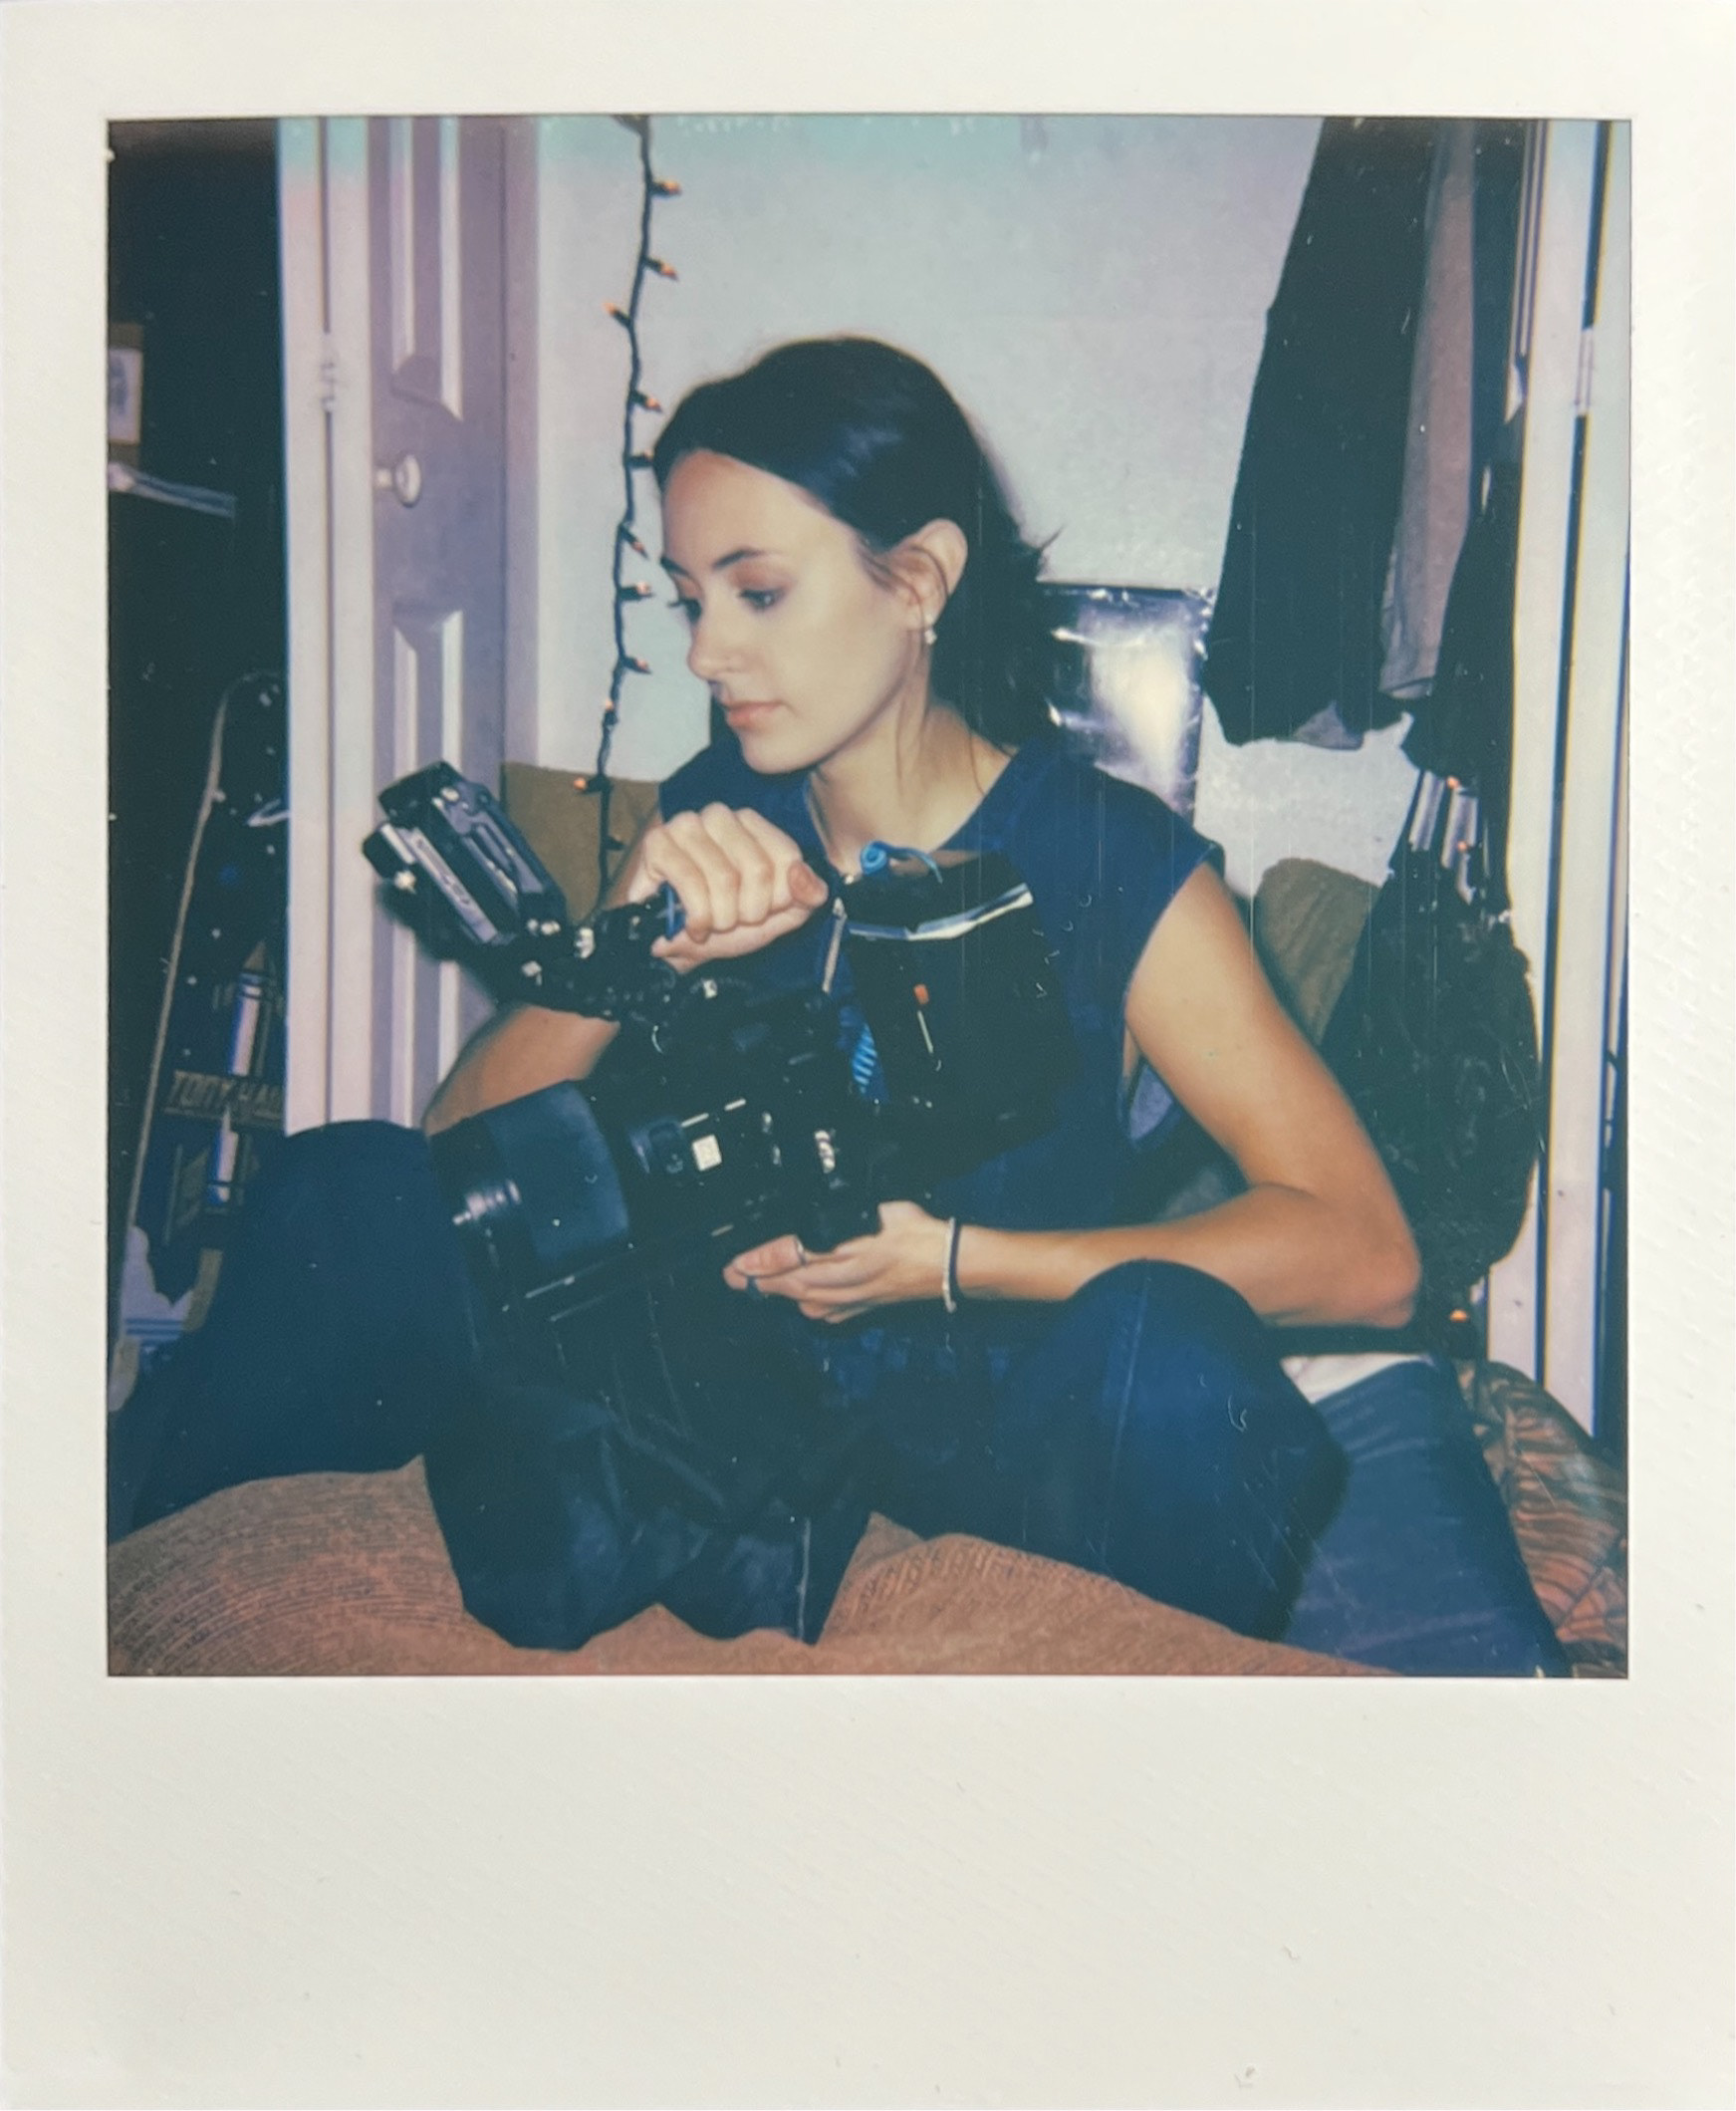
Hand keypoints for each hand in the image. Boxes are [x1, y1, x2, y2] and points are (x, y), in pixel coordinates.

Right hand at [624, 803, 829, 972]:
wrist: (679, 949)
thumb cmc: (727, 921)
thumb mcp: (780, 914)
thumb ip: (806, 895)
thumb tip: (803, 876)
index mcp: (753, 824)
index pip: (787, 858)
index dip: (777, 899)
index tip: (760, 909)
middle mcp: (720, 816)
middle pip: (757, 869)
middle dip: (748, 911)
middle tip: (732, 919)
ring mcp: (686, 825)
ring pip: (724, 879)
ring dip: (721, 918)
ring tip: (710, 922)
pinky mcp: (657, 843)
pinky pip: (690, 883)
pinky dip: (697, 917)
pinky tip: (692, 926)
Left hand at [723, 1201, 953, 1323]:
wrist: (948, 1264)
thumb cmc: (914, 1236)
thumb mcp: (873, 1214)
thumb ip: (838, 1218)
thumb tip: (808, 1223)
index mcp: (836, 1260)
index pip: (786, 1260)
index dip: (757, 1262)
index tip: (734, 1265)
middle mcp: (837, 1286)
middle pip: (787, 1285)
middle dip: (756, 1281)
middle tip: (731, 1276)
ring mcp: (848, 1301)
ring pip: (802, 1299)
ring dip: (778, 1292)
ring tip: (755, 1284)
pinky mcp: (860, 1307)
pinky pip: (822, 1309)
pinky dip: (805, 1303)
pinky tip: (801, 1299)